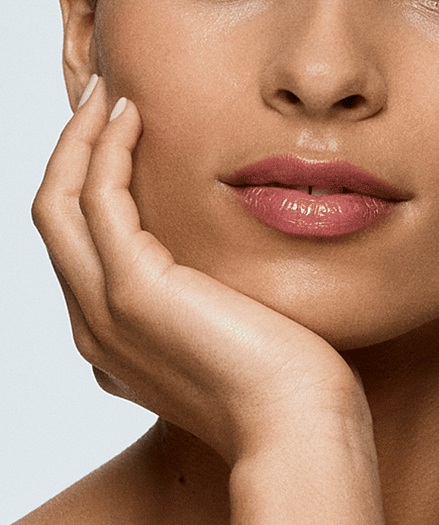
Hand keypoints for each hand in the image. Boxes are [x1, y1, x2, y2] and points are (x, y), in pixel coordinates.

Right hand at [32, 78, 363, 463]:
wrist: (300, 431)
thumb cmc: (290, 393)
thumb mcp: (237, 340)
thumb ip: (216, 308)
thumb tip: (234, 276)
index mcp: (113, 344)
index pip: (77, 248)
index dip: (86, 184)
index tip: (120, 134)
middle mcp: (94, 330)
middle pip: (52, 217)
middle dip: (71, 150)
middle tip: (105, 96)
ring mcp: (105, 313)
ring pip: (58, 203)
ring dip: (80, 139)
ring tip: (113, 92)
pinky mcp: (134, 292)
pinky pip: (98, 198)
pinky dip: (108, 149)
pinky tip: (137, 115)